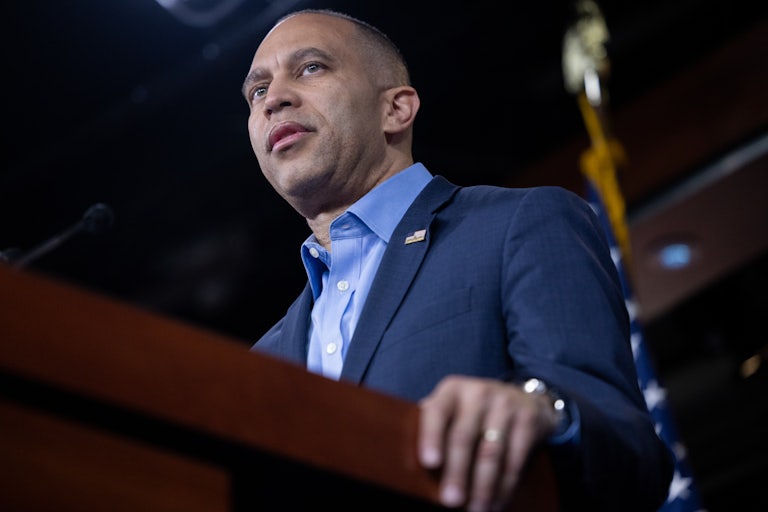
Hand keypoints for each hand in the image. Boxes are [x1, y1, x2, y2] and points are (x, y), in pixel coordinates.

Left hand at [418, 375, 558, 511]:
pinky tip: (496, 502)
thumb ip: (434, 426)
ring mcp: (505, 403)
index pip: (436, 412)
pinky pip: (515, 459)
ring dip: (482, 487)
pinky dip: (505, 486)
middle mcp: (477, 392)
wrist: (523, 399)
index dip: (431, 437)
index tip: (429, 463)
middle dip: (457, 472)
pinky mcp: (527, 419)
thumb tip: (408, 466)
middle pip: (464, 436)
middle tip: (450, 501)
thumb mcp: (453, 408)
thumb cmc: (474, 412)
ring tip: (475, 510)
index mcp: (451, 390)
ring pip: (491, 452)